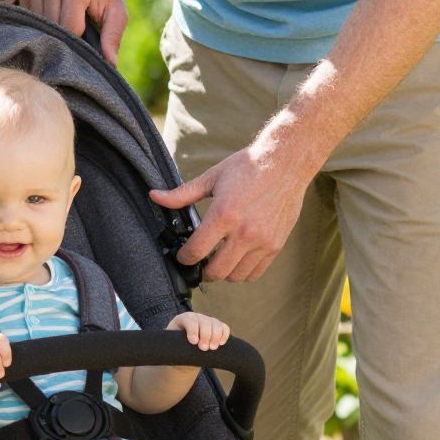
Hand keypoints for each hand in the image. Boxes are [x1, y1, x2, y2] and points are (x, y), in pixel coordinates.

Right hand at [12, 0, 127, 61]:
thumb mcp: (117, 12)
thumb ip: (113, 36)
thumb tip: (109, 63)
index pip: (69, 30)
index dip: (78, 42)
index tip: (86, 39)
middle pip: (51, 28)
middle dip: (63, 37)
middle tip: (76, 32)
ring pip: (36, 24)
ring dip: (49, 30)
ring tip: (63, 22)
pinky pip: (26, 16)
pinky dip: (37, 22)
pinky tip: (50, 16)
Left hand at [151, 146, 308, 281]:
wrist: (286, 163)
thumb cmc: (248, 167)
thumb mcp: (212, 177)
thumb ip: (182, 194)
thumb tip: (154, 196)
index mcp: (224, 214)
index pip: (196, 251)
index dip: (184, 257)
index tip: (183, 255)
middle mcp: (244, 232)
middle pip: (215, 271)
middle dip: (201, 270)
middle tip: (199, 261)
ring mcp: (262, 241)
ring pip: (235, 276)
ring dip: (223, 272)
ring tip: (218, 259)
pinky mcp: (276, 245)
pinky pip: (254, 273)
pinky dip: (242, 272)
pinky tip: (236, 258)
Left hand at [167, 310, 230, 350]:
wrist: (184, 353)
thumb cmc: (176, 351)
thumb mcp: (173, 349)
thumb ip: (173, 350)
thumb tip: (176, 353)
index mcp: (181, 320)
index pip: (188, 320)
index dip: (192, 330)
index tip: (194, 342)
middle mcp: (195, 318)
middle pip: (204, 322)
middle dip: (205, 335)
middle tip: (204, 348)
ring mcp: (207, 321)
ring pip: (215, 324)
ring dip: (216, 336)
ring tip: (213, 348)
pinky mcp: (217, 327)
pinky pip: (224, 327)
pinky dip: (224, 335)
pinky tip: (221, 343)